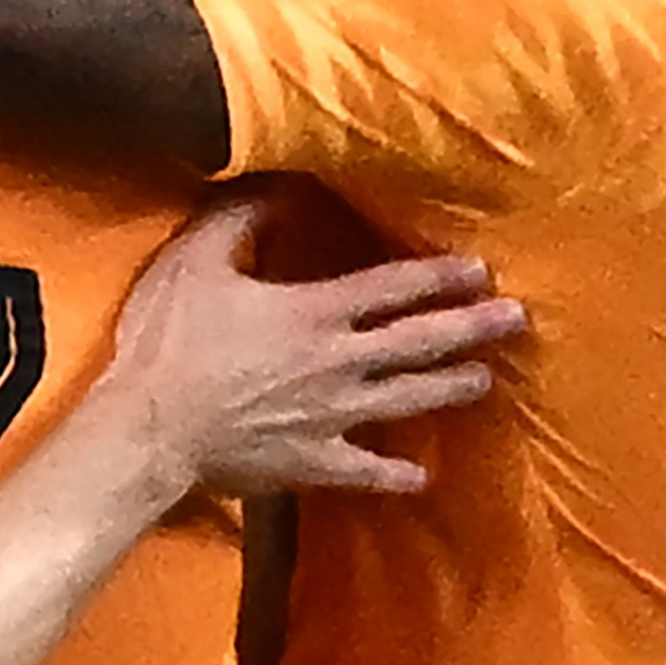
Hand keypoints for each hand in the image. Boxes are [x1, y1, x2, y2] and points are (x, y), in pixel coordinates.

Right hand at [97, 184, 522, 496]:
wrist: (149, 428)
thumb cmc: (169, 340)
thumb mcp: (195, 259)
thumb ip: (239, 219)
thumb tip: (274, 187)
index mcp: (313, 312)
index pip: (390, 288)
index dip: (438, 276)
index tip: (480, 269)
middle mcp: (337, 363)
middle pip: (417, 342)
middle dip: (471, 328)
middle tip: (516, 318)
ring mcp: (331, 417)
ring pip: (406, 401)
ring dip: (450, 388)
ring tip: (487, 380)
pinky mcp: (313, 462)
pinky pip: (366, 471)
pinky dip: (395, 475)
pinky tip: (421, 477)